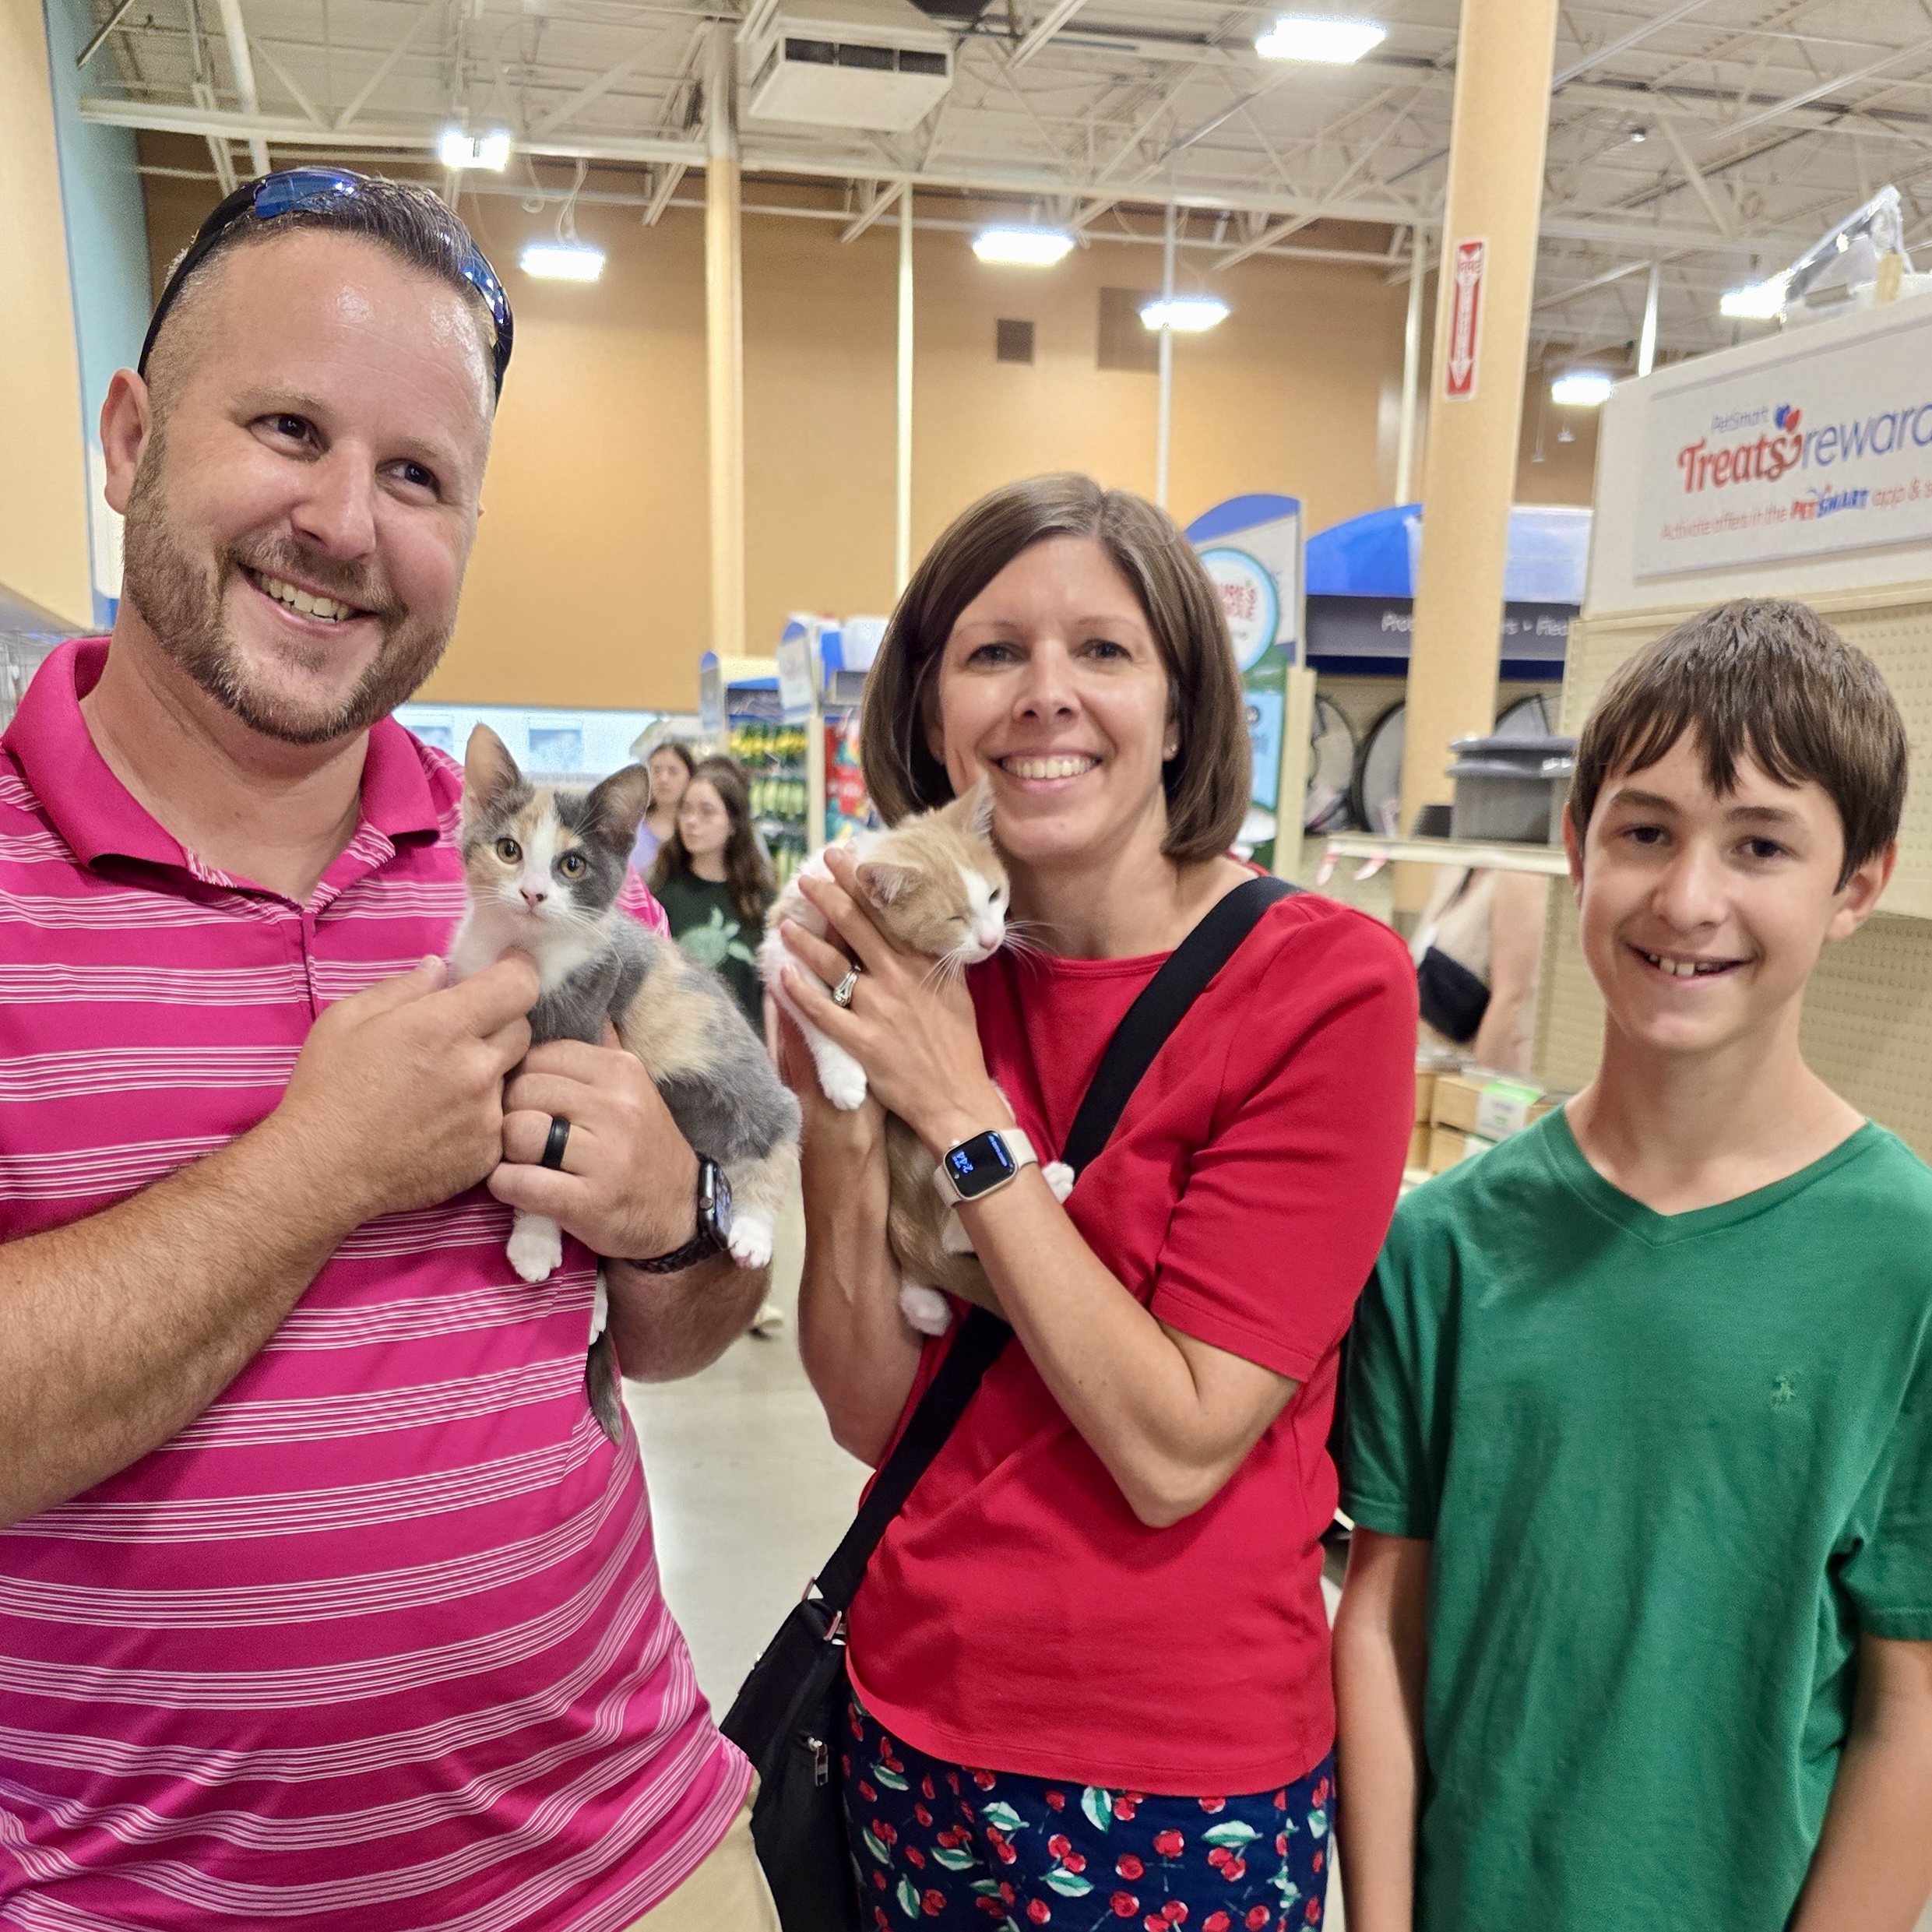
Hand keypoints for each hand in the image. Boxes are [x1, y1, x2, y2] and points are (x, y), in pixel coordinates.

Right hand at [273, 953, 537, 1223]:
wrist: (320, 1171)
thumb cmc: (327, 1088)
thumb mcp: (348, 1018)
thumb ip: (404, 987)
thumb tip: (440, 970)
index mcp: (445, 1027)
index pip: (519, 985)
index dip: (520, 970)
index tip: (512, 966)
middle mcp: (477, 1069)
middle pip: (521, 1029)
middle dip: (499, 1023)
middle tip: (461, 1034)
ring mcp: (487, 1115)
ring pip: (509, 1077)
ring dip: (487, 1071)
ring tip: (441, 1085)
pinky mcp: (487, 1152)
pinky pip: (498, 1120)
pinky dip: (478, 1115)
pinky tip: (439, 1122)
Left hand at [490, 1027, 700, 1261]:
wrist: (678, 1212)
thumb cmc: (642, 1146)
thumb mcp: (633, 1090)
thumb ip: (600, 1050)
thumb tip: (572, 996)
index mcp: (622, 1071)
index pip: (542, 1054)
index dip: (524, 1077)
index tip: (532, 1101)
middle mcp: (616, 1107)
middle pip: (522, 1091)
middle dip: (511, 1113)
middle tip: (523, 1134)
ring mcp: (605, 1156)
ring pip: (516, 1132)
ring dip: (507, 1151)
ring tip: (523, 1158)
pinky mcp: (589, 1201)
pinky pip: (518, 1182)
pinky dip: (506, 1185)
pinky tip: (519, 1186)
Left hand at [778, 846, 1003, 1154]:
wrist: (954, 1096)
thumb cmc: (958, 1045)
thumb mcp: (956, 993)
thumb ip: (938, 960)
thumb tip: (933, 931)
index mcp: (919, 964)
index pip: (885, 912)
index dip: (860, 883)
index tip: (842, 858)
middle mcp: (895, 980)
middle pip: (855, 928)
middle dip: (828, 897)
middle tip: (807, 876)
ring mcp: (875, 1010)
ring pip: (831, 966)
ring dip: (805, 942)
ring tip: (784, 924)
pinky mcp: (860, 1041)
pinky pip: (822, 1012)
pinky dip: (800, 993)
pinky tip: (782, 976)